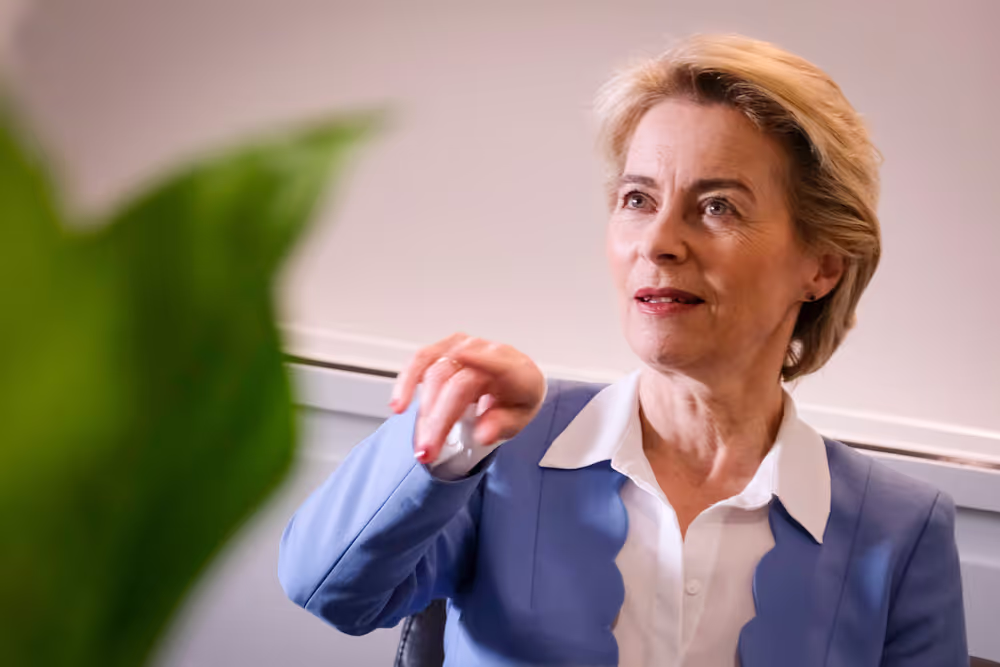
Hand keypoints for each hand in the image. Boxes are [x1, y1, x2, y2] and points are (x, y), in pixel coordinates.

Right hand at [389, 333, 545, 464]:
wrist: (510, 382)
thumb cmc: (514, 400)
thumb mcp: (518, 419)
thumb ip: (502, 425)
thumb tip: (483, 433)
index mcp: (516, 370)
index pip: (499, 365)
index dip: (481, 362)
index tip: (459, 373)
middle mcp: (488, 352)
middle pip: (456, 383)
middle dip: (439, 420)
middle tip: (429, 452)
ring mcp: (463, 346)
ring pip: (434, 374)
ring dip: (422, 412)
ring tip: (419, 443)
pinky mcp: (443, 348)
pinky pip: (419, 361)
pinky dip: (406, 383)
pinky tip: (399, 404)